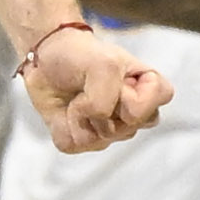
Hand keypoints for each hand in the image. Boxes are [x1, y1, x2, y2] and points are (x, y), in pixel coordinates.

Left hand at [20, 24, 168, 151]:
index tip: (113, 73)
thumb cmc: (82, 55)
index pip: (152, 110)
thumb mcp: (103, 63)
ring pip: (99, 140)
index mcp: (151, 91)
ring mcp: (111, 132)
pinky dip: (62, 124)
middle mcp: (136, 117)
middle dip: (100, 104)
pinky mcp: (83, 140)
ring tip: (78, 95)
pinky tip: (65, 109)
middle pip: (126, 130)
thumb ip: (108, 96)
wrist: (47, 58)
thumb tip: (96, 121)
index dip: (127, 94)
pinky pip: (73, 144)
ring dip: (79, 114)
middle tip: (92, 84)